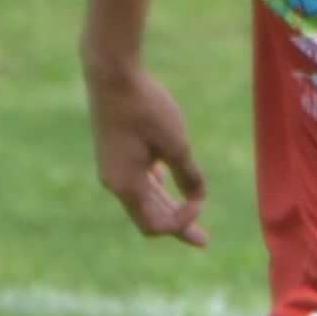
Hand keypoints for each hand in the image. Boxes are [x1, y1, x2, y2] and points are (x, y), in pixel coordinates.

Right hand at [85, 66, 207, 247]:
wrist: (112, 74)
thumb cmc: (145, 108)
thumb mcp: (176, 144)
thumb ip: (188, 175)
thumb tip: (198, 198)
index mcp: (125, 185)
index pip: (156, 224)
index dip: (182, 221)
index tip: (200, 200)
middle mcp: (114, 181)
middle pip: (149, 216)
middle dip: (179, 225)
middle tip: (205, 241)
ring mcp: (112, 167)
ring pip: (143, 198)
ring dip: (168, 205)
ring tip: (192, 211)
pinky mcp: (114, 152)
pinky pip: (136, 179)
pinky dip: (156, 186)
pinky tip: (169, 183)